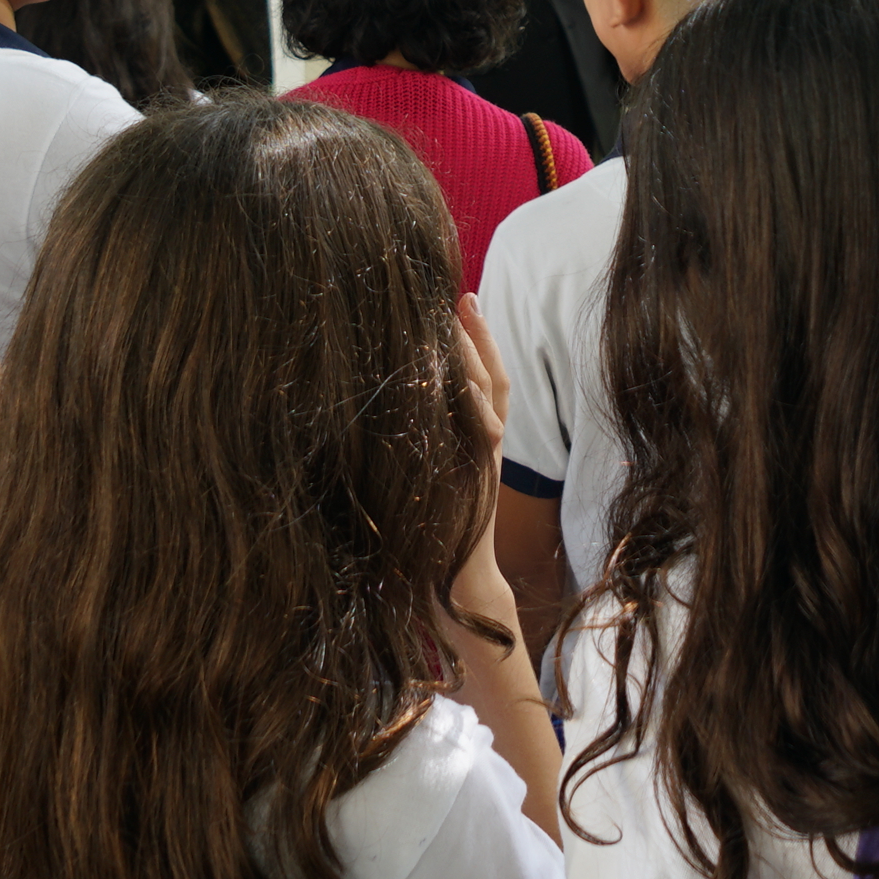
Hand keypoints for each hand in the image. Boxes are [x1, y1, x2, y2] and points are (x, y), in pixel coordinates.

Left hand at [449, 296, 511, 592]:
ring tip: (457, 317)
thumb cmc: (432, 537)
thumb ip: (424, 442)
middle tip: (462, 295)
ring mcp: (484, 458)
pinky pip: (480, 427)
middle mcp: (486, 444)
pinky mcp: (478, 475)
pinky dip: (470, 398)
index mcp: (476, 441)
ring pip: (488, 394)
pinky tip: (456, 371)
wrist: (454, 583)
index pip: (484, 380)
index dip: (478, 341)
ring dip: (473, 354)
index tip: (462, 303)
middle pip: (491, 376)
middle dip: (479, 335)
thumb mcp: (428, 476)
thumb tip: (387, 407)